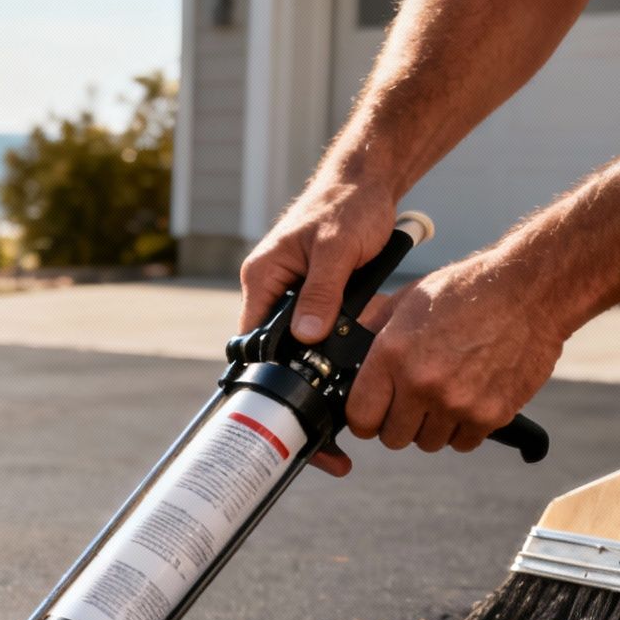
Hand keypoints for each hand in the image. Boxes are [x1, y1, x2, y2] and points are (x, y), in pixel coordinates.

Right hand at [237, 177, 399, 477]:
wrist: (368, 181)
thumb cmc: (348, 205)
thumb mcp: (336, 248)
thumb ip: (321, 292)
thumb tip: (305, 336)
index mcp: (262, 280)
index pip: (250, 342)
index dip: (263, 380)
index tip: (280, 414)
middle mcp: (271, 292)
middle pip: (273, 356)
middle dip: (294, 396)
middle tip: (322, 438)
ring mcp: (293, 297)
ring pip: (297, 351)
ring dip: (317, 379)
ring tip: (340, 421)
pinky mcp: (316, 298)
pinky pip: (317, 337)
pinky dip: (332, 358)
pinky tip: (352, 382)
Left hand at [347, 252, 562, 454]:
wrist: (530, 292)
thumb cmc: (468, 291)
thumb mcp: (408, 300)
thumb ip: (374, 330)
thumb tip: (348, 350)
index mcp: (393, 355)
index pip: (360, 418)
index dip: (364, 418)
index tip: (373, 413)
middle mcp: (423, 384)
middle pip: (393, 438)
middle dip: (398, 423)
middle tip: (412, 401)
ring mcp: (458, 403)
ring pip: (428, 442)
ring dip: (432, 426)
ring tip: (444, 394)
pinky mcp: (491, 414)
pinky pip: (464, 442)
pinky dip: (463, 428)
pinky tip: (469, 399)